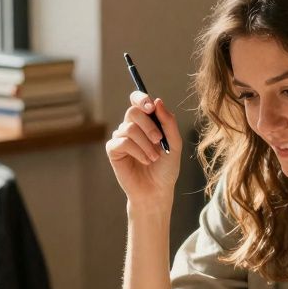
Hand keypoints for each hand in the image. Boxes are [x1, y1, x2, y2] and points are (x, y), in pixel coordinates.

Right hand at [105, 92, 181, 210]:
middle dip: (148, 126)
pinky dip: (137, 151)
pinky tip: (144, 161)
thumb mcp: (174, 144)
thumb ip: (168, 122)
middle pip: (132, 111)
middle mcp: (132, 127)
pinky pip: (122, 142)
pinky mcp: (113, 150)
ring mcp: (121, 138)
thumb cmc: (166, 168)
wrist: (157, 190)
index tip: (150, 107)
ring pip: (129, 128)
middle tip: (159, 140)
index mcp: (146, 121)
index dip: (141, 98)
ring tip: (153, 157)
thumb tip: (157, 101)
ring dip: (145, 144)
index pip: (138, 100)